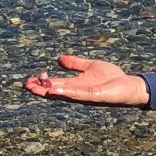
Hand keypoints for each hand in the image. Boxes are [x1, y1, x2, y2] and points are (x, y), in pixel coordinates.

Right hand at [23, 55, 149, 106]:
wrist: (129, 85)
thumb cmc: (111, 78)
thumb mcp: (90, 66)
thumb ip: (75, 64)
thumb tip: (58, 59)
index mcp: (75, 84)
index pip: (55, 84)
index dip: (42, 83)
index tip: (28, 81)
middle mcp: (77, 92)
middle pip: (55, 91)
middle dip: (41, 90)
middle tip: (26, 86)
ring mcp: (85, 95)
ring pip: (64, 94)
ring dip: (49, 92)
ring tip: (35, 89)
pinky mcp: (95, 96)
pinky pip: (79, 94)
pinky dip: (67, 92)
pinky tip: (56, 89)